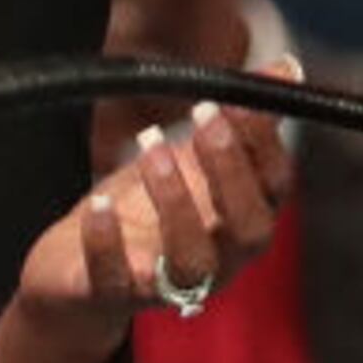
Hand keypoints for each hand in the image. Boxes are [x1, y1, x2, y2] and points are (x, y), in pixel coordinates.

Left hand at [0, 63, 299, 362]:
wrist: (76, 275)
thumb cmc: (145, 214)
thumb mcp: (188, 162)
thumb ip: (237, 122)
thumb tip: (286, 66)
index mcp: (240, 224)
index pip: (274, 189)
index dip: (264, 145)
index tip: (241, 99)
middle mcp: (218, 262)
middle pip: (247, 229)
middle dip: (230, 171)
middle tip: (204, 116)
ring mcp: (168, 286)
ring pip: (192, 260)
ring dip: (177, 202)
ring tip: (152, 148)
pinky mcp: (113, 296)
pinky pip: (116, 280)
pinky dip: (108, 243)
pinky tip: (100, 204)